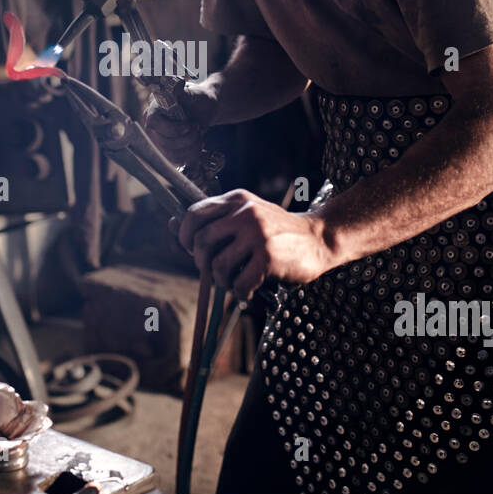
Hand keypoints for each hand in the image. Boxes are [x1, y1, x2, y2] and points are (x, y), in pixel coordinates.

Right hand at [142, 80, 217, 165]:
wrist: (206, 110)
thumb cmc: (199, 99)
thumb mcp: (192, 93)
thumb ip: (181, 90)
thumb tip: (174, 83)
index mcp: (153, 110)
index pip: (154, 124)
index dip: (174, 129)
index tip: (190, 125)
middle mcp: (152, 126)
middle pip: (165, 142)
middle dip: (188, 138)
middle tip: (198, 127)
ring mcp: (158, 140)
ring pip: (172, 154)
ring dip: (192, 146)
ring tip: (199, 134)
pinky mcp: (166, 151)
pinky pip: (176, 159)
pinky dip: (191, 154)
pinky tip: (196, 143)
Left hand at [176, 189, 336, 298]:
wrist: (319, 238)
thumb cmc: (278, 232)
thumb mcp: (248, 215)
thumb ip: (216, 220)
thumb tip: (172, 225)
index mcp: (237, 200)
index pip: (194, 214)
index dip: (185, 236)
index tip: (192, 249)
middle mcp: (245, 213)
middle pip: (201, 241)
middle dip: (201, 262)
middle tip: (214, 271)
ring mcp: (257, 234)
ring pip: (217, 265)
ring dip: (221, 281)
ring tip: (232, 283)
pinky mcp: (268, 257)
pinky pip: (239, 282)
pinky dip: (239, 293)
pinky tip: (247, 291)